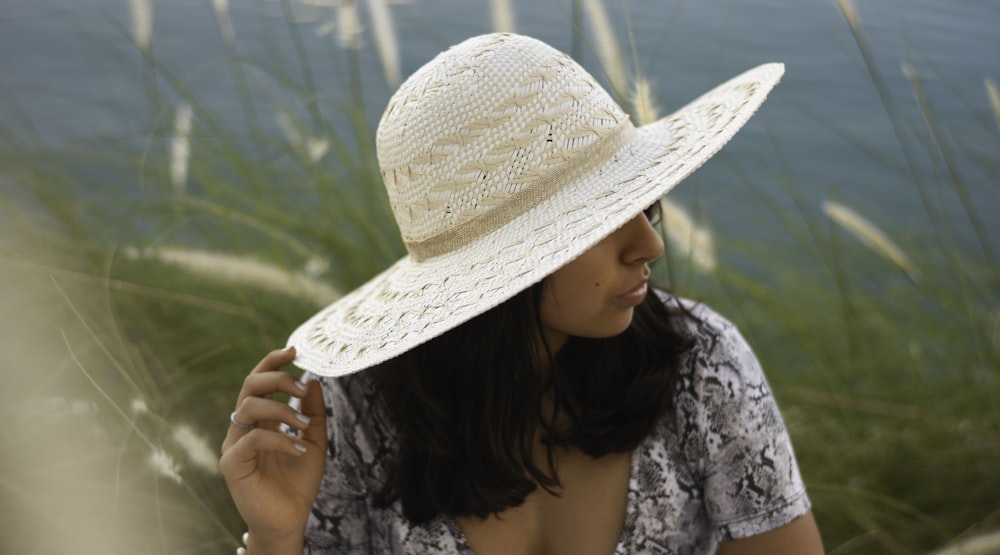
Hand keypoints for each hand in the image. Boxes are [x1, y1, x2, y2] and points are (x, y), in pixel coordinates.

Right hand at [220, 347, 326, 553]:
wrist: (290, 519)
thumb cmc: (298, 481)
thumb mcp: (314, 440)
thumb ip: (312, 412)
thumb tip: (313, 381)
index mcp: (260, 418)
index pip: (260, 380)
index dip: (273, 362)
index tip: (295, 351)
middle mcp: (243, 427)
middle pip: (250, 385)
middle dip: (277, 379)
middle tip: (301, 389)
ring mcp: (234, 444)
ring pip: (249, 407)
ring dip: (281, 410)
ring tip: (303, 426)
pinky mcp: (231, 464)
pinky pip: (252, 439)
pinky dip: (279, 439)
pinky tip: (298, 450)